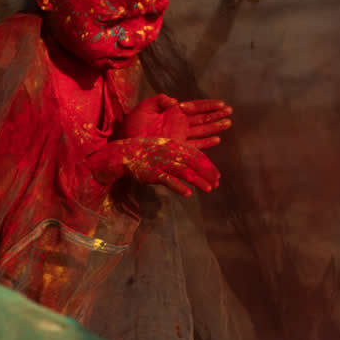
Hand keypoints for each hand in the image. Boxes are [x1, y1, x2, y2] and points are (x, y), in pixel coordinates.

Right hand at [90, 137, 220, 196]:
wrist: (121, 154)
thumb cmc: (142, 152)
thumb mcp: (162, 148)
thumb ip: (176, 154)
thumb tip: (191, 164)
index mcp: (173, 145)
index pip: (196, 154)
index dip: (209, 165)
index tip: (217, 175)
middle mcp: (169, 152)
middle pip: (194, 162)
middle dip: (208, 173)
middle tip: (217, 183)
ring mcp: (161, 162)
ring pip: (185, 171)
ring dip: (198, 181)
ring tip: (209, 189)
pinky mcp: (152, 173)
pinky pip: (168, 180)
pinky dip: (179, 187)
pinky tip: (188, 194)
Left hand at [122, 95, 231, 148]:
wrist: (126, 143)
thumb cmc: (133, 124)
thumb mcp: (145, 108)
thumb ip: (159, 100)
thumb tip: (175, 100)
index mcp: (172, 112)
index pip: (194, 107)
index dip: (207, 106)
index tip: (221, 103)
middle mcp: (178, 124)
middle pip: (201, 118)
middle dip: (215, 115)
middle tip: (230, 111)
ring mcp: (179, 136)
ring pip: (201, 130)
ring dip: (214, 127)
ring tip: (228, 123)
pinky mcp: (177, 148)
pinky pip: (195, 145)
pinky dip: (206, 143)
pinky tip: (216, 140)